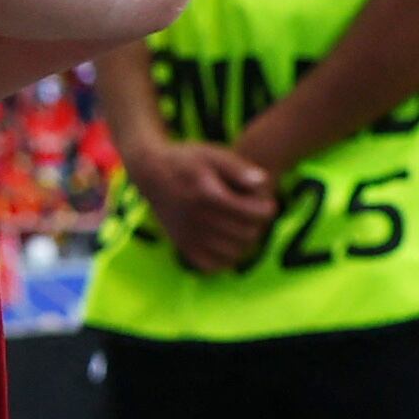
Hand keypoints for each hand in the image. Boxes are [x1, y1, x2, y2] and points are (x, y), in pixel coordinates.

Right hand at [127, 138, 276, 272]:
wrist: (150, 173)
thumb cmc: (187, 160)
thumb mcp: (213, 154)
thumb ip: (239, 168)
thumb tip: (263, 182)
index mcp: (208, 195)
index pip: (253, 214)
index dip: (268, 209)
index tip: (267, 203)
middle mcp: (196, 218)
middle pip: (247, 234)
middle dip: (258, 225)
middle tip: (256, 214)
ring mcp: (187, 235)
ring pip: (233, 252)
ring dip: (244, 241)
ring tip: (243, 226)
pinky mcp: (181, 245)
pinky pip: (213, 264)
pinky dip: (226, 258)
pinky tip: (228, 242)